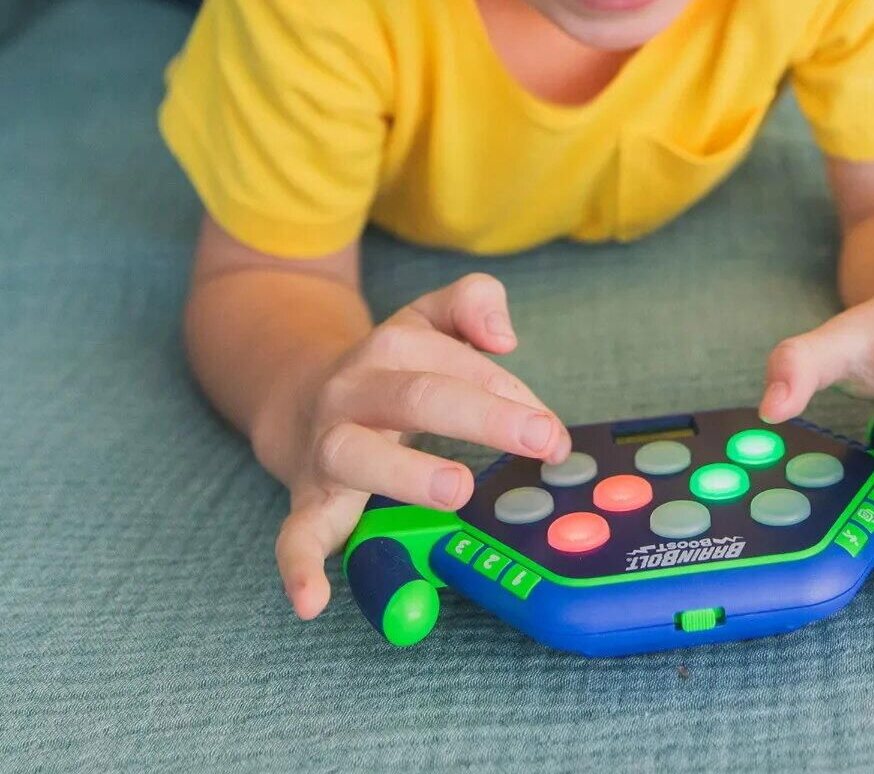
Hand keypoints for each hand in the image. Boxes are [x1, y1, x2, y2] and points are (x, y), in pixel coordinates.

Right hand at [258, 273, 570, 619]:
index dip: (510, 392)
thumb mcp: (427, 318)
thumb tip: (504, 333)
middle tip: (541, 439)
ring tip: (457, 490)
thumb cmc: (386, 367)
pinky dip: (298, 566)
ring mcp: (326, 447)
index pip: (457, 364)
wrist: (299, 397)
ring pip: (354, 454)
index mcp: (391, 348)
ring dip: (406, 472)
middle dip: (483, 416)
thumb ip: (471, 301)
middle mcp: (353, 392)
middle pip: (416, 396)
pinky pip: (294, 533)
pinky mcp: (307, 501)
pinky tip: (315, 600)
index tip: (551, 428)